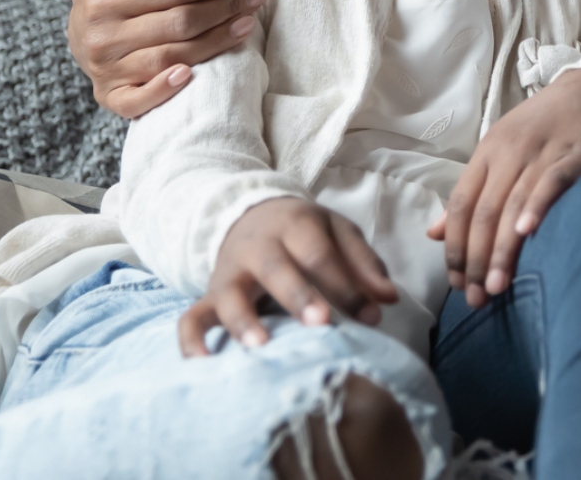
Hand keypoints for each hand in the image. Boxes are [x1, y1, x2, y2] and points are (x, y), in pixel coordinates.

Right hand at [68, 0, 262, 117]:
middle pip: (179, 22)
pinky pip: (136, 101)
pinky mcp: (110, 96)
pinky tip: (191, 75)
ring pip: (170, 56)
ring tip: (247, 24)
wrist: (80, 32)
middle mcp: (102, 37)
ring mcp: (106, 69)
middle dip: (225, 7)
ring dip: (215, 41)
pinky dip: (163, 90)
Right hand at [179, 197, 396, 356]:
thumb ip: (365, 265)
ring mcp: (229, 273)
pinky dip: (191, 342)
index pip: (321, 254)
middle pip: (277, 269)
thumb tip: (390, 300)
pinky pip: (190, 318)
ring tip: (262, 348)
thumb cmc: (306, 234)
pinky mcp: (208, 296)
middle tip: (322, 324)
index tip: (373, 317)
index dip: (347, 286)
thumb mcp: (339, 233)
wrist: (250, 216)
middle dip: (299, 297)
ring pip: (230, 295)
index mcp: (296, 225)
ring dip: (244, 321)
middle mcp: (258, 247)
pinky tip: (205, 365)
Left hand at [429, 67, 580, 307]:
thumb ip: (470, 193)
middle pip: (485, 211)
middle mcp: (510, 152)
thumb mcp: (499, 153)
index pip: (462, 204)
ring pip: (514, 204)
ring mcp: (542, 152)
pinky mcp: (575, 153)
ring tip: (498, 285)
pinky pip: (553, 182)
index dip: (456, 246)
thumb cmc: (542, 129)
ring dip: (503, 249)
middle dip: (477, 259)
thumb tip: (434, 234)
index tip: (456, 282)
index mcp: (487, 152)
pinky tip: (528, 233)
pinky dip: (538, 207)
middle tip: (476, 297)